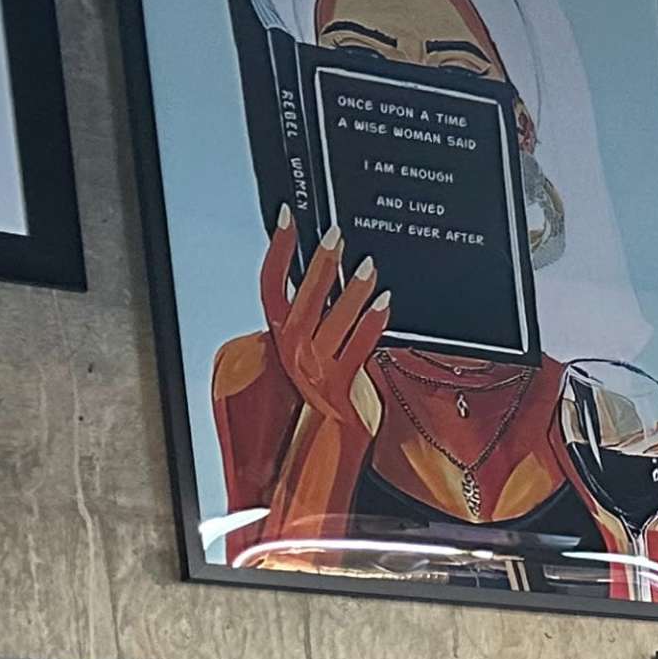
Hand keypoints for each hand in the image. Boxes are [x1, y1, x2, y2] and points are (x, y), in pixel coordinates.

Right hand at [258, 211, 387, 440]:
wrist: (327, 440)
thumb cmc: (323, 391)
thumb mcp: (310, 349)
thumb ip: (314, 317)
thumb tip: (327, 275)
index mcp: (280, 335)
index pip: (271, 284)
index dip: (277, 250)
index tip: (287, 218)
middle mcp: (292, 349)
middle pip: (303, 298)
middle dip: (320, 264)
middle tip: (335, 235)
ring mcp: (314, 368)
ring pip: (332, 322)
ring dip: (352, 292)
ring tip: (368, 266)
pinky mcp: (339, 387)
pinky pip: (356, 350)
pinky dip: (371, 325)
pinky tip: (386, 305)